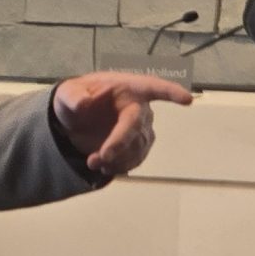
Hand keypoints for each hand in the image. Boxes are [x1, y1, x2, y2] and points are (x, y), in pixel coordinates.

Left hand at [51, 72, 192, 179]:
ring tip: (93, 162)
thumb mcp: (67, 93)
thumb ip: (72, 96)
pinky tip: (106, 168)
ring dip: (117, 159)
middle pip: (137, 127)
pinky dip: (121, 167)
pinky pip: (137, 159)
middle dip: (120, 144)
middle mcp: (140, 108)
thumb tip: (83, 102)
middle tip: (101, 157)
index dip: (170, 92)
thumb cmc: (76, 99)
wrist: (74, 120)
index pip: (153, 87)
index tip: (187, 99)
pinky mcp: (137, 145)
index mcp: (128, 88)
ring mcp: (141, 128)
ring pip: (138, 148)